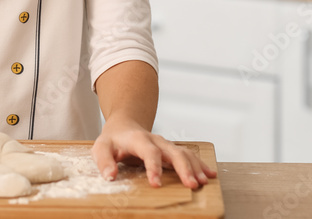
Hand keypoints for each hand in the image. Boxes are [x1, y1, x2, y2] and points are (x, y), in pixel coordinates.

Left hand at [92, 116, 216, 188]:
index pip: (148, 151)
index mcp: (138, 139)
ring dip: (195, 167)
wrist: (124, 125)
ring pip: (184, 152)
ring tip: (203, 182)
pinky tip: (210, 174)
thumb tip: (110, 176)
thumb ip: (104, 161)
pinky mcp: (171, 150)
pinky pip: (189, 155)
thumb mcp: (101, 147)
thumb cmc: (113, 140)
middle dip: (184, 168)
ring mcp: (166, 144)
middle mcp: (156, 140)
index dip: (154, 167)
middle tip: (191, 185)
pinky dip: (200, 164)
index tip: (156, 184)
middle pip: (173, 151)